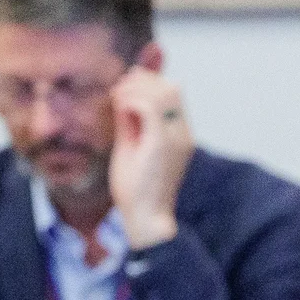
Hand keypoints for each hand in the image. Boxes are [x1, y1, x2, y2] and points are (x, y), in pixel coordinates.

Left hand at [106, 67, 192, 249]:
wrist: (145, 219)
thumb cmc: (137, 189)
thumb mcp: (131, 147)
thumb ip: (130, 122)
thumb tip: (122, 96)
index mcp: (179, 134)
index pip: (173, 92)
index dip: (148, 82)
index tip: (123, 89)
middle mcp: (182, 134)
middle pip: (171, 87)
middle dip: (142, 80)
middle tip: (118, 89)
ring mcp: (175, 138)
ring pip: (163, 92)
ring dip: (135, 88)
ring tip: (117, 97)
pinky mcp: (161, 144)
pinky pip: (149, 107)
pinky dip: (131, 100)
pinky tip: (118, 108)